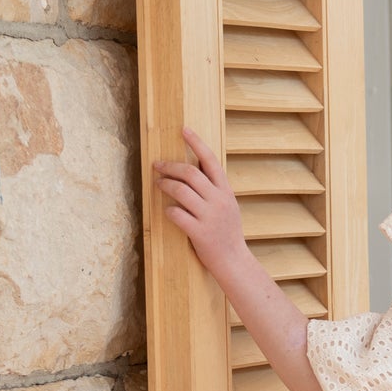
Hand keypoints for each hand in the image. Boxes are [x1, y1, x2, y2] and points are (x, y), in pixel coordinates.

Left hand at [152, 127, 246, 280]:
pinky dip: (168, 210)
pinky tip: (166, 211)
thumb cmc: (227, 233)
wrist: (234, 261)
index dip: (197, 143)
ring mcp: (209, 216)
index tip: (184, 129)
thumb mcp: (228, 206)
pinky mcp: (199, 232)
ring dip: (165, 184)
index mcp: (226, 191)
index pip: (211, 160)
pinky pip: (176, 214)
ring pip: (181, 191)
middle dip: (170, 166)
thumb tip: (195, 170)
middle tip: (158, 165)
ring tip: (158, 183)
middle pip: (191, 173)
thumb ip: (214, 189)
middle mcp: (219, 200)